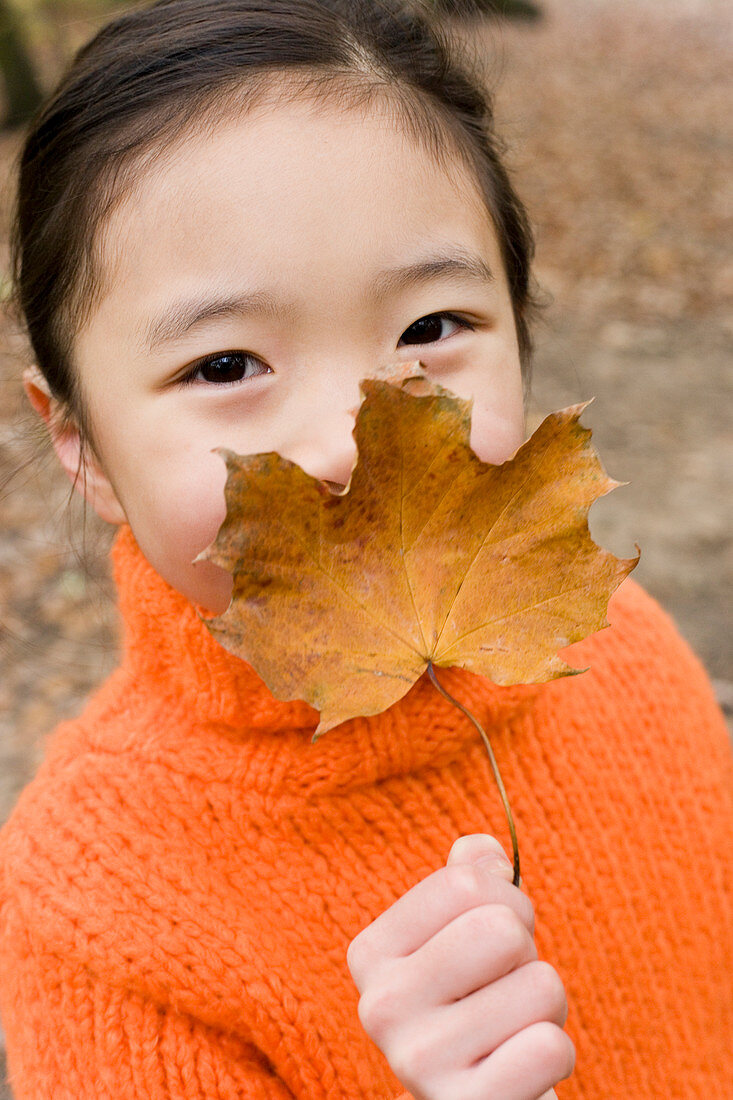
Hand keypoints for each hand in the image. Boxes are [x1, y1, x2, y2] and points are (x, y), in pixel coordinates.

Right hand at [347, 834, 573, 1099]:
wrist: (470, 1098)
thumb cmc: (473, 1003)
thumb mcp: (460, 936)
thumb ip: (466, 881)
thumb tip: (482, 849)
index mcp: (372, 952)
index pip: (463, 883)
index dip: (505, 898)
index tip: (497, 932)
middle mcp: (380, 1006)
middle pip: (501, 930)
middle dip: (526, 950)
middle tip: (508, 981)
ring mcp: (419, 1062)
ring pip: (540, 986)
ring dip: (547, 1005)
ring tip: (513, 1026)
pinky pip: (550, 1047)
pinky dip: (554, 1051)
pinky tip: (520, 1065)